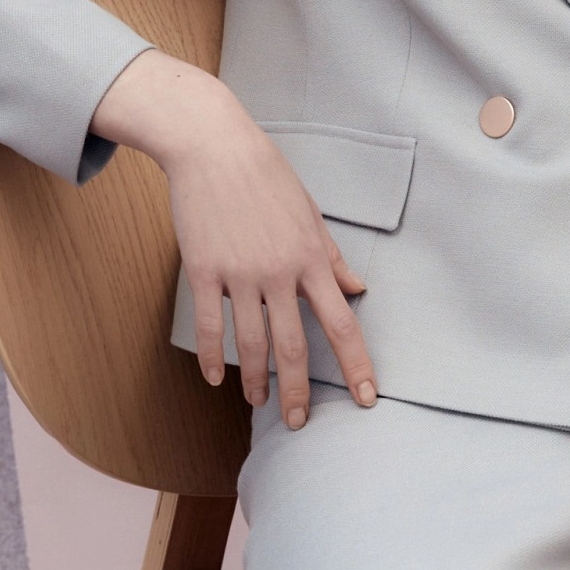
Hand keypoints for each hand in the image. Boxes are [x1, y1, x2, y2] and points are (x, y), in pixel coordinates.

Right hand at [89, 49, 376, 429]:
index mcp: (311, 258)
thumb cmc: (266, 176)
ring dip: (256, 381)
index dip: (356, 365)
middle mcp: (279, 272)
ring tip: (259, 403)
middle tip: (299, 422)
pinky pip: (210, 326)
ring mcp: (239, 274)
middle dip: (299, 391)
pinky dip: (213, 358)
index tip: (366, 399)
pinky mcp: (203, 271)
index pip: (342, 323)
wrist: (213, 147)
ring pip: (251, 344)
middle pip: (295, 346)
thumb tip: (356, 288)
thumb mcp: (309, 214)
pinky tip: (216, 379)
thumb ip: (330, 257)